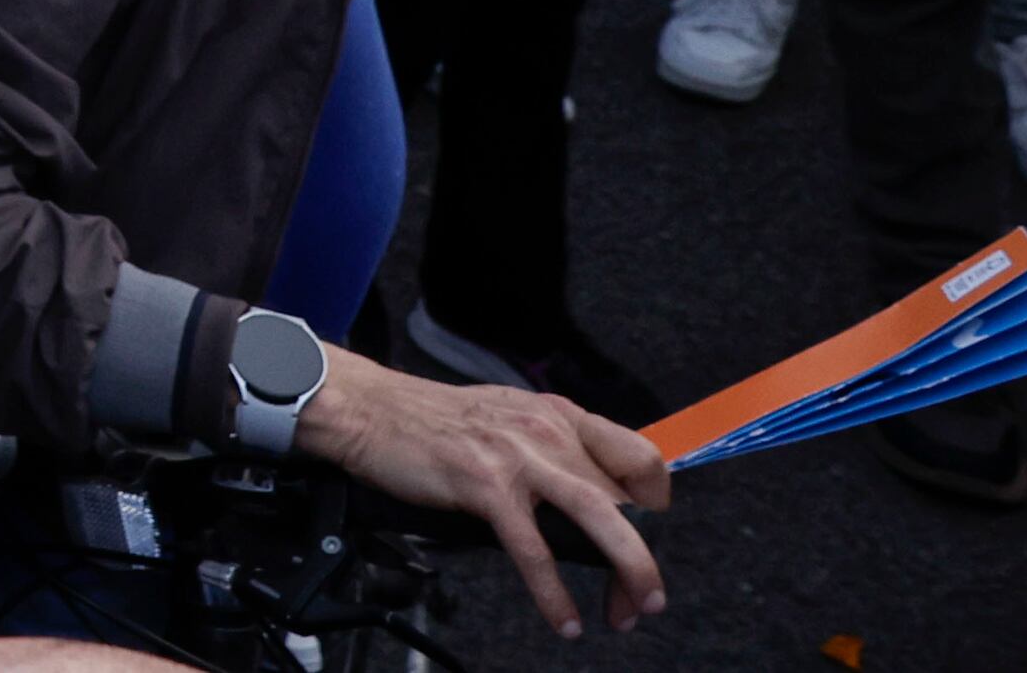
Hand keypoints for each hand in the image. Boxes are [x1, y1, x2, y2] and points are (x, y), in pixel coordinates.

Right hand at [296, 345, 666, 634]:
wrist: (368, 408)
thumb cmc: (431, 420)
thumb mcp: (507, 418)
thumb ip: (551, 446)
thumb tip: (589, 492)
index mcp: (558, 415)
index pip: (640, 456)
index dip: (657, 502)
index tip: (650, 534)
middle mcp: (547, 431)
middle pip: (626, 498)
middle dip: (643, 558)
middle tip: (644, 597)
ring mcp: (518, 456)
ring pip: (599, 517)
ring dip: (629, 570)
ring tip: (630, 611)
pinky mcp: (485, 485)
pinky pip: (535, 548)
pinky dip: (554, 593)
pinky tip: (564, 619)